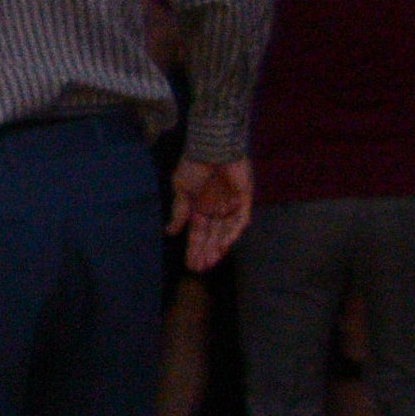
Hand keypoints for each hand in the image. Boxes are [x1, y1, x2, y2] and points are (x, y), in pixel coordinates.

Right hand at [170, 156, 252, 272]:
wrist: (212, 147)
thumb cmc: (194, 165)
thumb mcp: (181, 190)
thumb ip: (179, 212)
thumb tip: (170, 231)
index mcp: (200, 207)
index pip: (198, 233)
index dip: (194, 248)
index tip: (190, 264)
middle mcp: (216, 209)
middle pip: (212, 236)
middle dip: (206, 252)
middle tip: (200, 268)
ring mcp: (231, 205)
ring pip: (225, 232)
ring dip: (218, 247)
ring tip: (210, 261)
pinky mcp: (244, 199)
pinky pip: (240, 220)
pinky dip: (232, 232)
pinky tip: (224, 245)